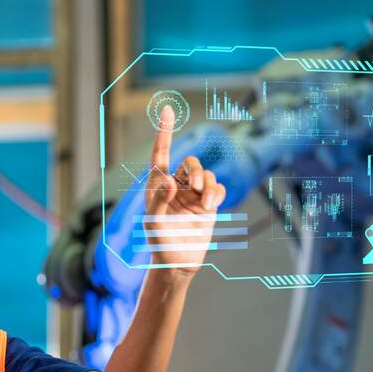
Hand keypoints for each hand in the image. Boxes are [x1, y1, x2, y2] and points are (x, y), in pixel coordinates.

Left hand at [144, 104, 227, 278]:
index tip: (166, 110)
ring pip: (207, 175)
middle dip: (196, 171)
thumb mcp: (154, 223)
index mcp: (157, 185)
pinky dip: (217, 195)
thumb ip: (160, 200)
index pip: (160, 154)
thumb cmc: (159, 243)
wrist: (178, 261)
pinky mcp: (208, 204)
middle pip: (191, 162)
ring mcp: (193, 194)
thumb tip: (170, 180)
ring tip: (205, 206)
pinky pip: (218, 188)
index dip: (163, 132)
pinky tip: (211, 208)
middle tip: (196, 190)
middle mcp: (176, 186)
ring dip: (209, 187)